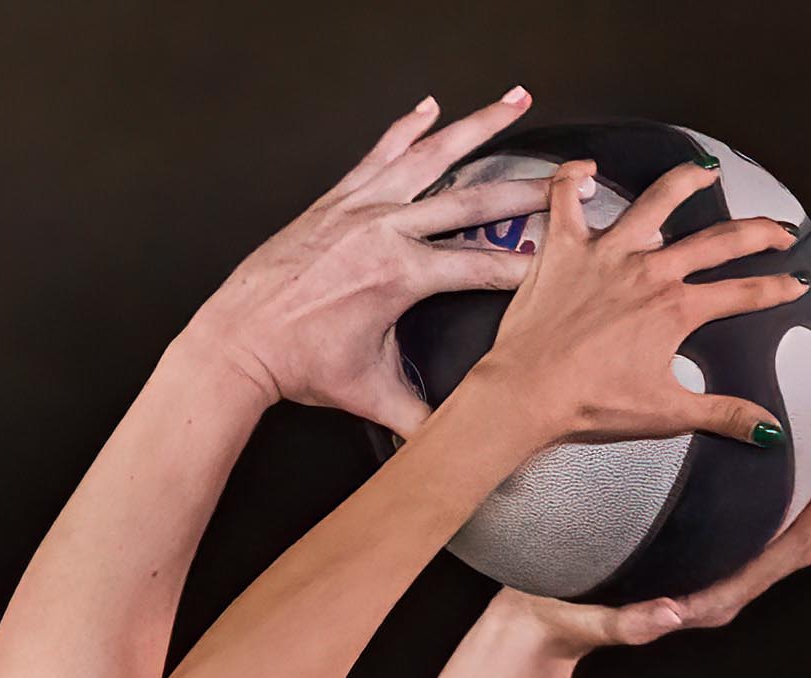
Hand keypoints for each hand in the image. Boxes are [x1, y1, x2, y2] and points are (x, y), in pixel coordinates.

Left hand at [184, 89, 554, 436]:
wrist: (239, 341)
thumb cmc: (299, 365)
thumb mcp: (370, 395)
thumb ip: (422, 420)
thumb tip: (457, 444)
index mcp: (401, 275)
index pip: (484, 267)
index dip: (531, 267)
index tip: (566, 258)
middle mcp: (384, 229)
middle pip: (475, 199)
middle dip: (530, 187)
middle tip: (572, 175)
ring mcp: (360, 206)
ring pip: (432, 155)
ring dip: (478, 125)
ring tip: (515, 100)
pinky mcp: (336, 198)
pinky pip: (380, 153)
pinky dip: (407, 128)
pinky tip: (430, 106)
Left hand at [462, 160, 803, 447]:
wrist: (527, 394)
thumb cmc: (587, 404)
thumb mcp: (667, 413)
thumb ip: (724, 415)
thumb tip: (767, 430)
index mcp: (677, 309)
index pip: (743, 293)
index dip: (776, 289)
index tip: (793, 284)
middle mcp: (648, 271)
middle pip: (718, 239)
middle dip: (759, 231)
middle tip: (778, 230)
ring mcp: (606, 254)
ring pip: (656, 201)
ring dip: (686, 181)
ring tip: (705, 171)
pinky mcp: (563, 249)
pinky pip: (566, 199)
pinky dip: (574, 179)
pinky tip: (587, 169)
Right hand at [509, 468, 810, 654]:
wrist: (539, 631)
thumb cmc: (555, 622)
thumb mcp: (581, 622)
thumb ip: (624, 626)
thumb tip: (668, 618)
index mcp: (697, 608)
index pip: (763, 571)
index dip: (800, 537)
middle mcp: (715, 597)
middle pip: (790, 558)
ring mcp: (711, 582)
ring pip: (781, 549)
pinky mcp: (700, 567)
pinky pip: (756, 540)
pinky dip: (786, 514)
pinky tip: (799, 487)